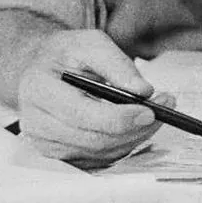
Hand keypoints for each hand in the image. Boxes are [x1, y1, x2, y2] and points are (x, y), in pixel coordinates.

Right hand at [15, 28, 172, 165]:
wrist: (41, 67)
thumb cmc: (65, 54)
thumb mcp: (90, 43)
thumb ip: (117, 64)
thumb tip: (143, 91)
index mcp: (39, 90)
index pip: (80, 114)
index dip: (118, 117)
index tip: (150, 110)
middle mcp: (36, 123)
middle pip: (93, 139)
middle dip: (135, 128)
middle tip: (165, 109)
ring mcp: (45, 143)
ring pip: (99, 152)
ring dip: (134, 137)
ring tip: (156, 112)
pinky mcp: (58, 154)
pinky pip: (98, 158)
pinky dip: (123, 144)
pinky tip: (137, 125)